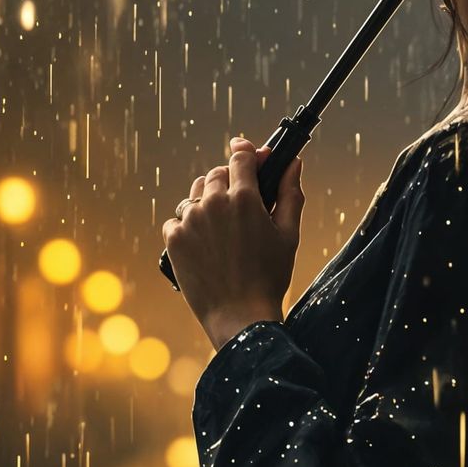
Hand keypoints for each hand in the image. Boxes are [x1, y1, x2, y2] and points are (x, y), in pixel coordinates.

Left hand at [161, 136, 305, 350]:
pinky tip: (204, 243)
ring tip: (221, 226)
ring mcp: (190, 219)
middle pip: (216, 173)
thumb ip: (291, 193)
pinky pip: (178, 219)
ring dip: (207, 201)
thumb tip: (294, 163)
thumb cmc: (269, 276)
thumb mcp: (289, 234)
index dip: (245, 151)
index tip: (245, 150)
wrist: (239, 316)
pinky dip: (189, 225)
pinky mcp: (173, 238)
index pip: (240, 157)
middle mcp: (213, 202)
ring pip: (195, 194)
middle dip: (229, 181)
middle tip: (240, 201)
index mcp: (244, 197)